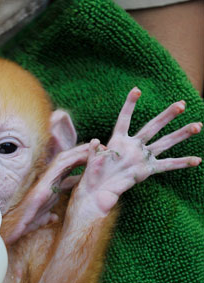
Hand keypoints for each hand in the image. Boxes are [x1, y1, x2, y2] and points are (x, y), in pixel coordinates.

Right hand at [1, 143, 88, 244]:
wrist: (15, 225)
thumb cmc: (26, 222)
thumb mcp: (42, 217)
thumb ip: (48, 215)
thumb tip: (53, 217)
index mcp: (50, 186)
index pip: (68, 172)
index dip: (82, 166)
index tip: (97, 163)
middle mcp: (49, 179)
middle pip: (69, 161)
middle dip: (85, 154)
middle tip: (103, 149)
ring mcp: (47, 177)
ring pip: (67, 158)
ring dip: (82, 151)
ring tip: (98, 146)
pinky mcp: (46, 179)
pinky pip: (63, 164)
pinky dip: (75, 157)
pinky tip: (87, 153)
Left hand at [75, 88, 201, 217]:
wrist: (97, 192)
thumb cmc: (92, 175)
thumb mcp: (91, 160)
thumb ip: (95, 150)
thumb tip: (97, 141)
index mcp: (118, 140)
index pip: (124, 119)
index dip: (130, 105)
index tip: (136, 90)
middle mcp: (134, 146)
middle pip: (152, 126)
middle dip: (167, 115)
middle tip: (182, 103)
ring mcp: (142, 157)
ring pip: (165, 142)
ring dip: (181, 134)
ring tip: (198, 125)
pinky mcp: (147, 170)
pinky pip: (167, 165)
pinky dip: (181, 163)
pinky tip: (197, 160)